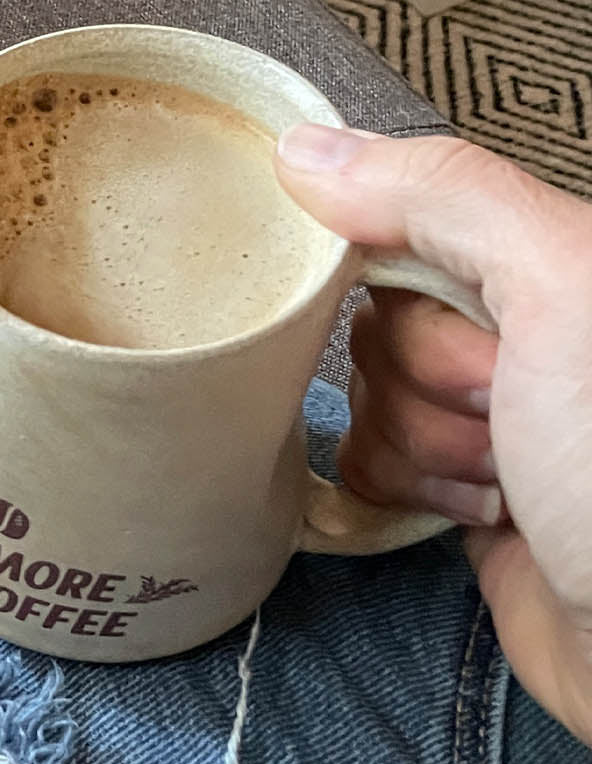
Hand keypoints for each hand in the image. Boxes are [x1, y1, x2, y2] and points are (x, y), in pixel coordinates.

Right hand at [275, 124, 591, 744]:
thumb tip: (307, 148)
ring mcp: (495, 412)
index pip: (408, 221)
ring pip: (370, 395)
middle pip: (382, 315)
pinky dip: (406, 489)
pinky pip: (369, 462)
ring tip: (510, 476)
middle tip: (510, 410)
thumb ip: (442, 200)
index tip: (459, 319)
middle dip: (430, 375)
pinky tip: (480, 510)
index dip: (401, 274)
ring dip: (424, 443)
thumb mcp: (562, 291)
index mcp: (558, 259)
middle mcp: (528, 328)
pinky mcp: (464, 489)